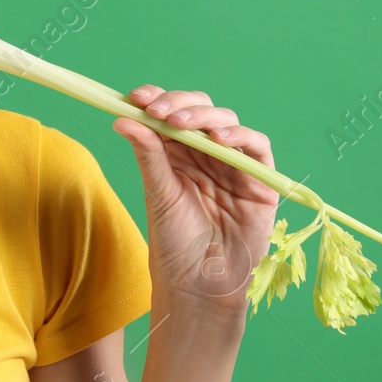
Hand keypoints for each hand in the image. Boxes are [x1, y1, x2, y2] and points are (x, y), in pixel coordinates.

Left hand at [112, 85, 280, 314]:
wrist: (199, 284)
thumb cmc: (175, 243)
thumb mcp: (158, 193)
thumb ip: (148, 154)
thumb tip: (122, 118)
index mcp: (177, 153)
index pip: (169, 114)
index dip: (156, 99)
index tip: (135, 97)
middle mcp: (206, 153)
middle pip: (199, 111)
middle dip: (178, 104)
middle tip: (158, 111)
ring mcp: (233, 163)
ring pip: (226, 122)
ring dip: (204, 116)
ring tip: (181, 123)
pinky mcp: (259, 179)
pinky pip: (257, 146)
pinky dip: (240, 136)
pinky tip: (218, 139)